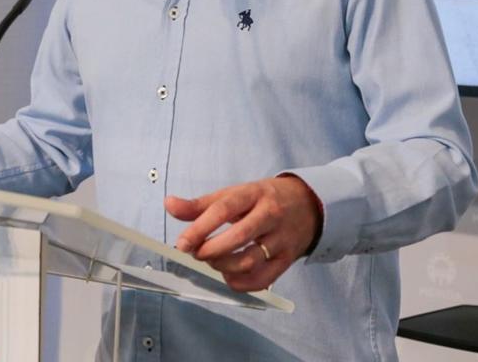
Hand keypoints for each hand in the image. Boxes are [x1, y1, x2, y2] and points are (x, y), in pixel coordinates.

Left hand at [165, 175, 321, 292]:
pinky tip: (229, 277)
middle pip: (238, 236)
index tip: (181, 243)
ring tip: (213, 263)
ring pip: (250, 260)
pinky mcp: (288, 259)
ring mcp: (281, 238)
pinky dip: (241, 284)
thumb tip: (168, 204)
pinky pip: (264, 279)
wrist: (308, 204)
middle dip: (211, 250)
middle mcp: (270, 214)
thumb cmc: (263, 199)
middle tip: (197, 254)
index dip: (200, 228)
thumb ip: (200, 204)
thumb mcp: (235, 194)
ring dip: (224, 267)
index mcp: (253, 194)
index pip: (224, 209)